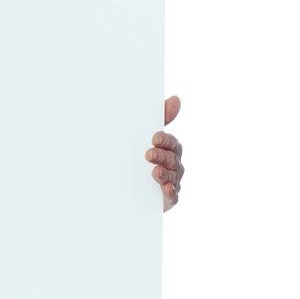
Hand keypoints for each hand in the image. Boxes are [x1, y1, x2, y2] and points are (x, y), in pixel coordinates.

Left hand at [145, 94, 182, 210]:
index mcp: (169, 150)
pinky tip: (165, 187)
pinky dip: (170, 191)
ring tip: (154, 172)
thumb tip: (177, 99)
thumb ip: (161, 119)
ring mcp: (172, 182)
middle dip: (162, 155)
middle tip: (148, 154)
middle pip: (172, 159)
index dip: (165, 140)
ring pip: (173, 176)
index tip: (154, 137)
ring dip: (165, 173)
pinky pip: (172, 196)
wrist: (122, 191)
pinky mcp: (167, 199)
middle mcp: (173, 165)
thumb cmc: (139, 160)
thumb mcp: (144, 138)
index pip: (172, 143)